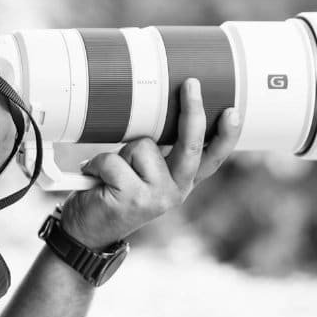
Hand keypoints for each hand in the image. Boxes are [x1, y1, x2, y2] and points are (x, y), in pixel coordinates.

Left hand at [59, 78, 240, 247]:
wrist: (86, 233)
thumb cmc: (111, 196)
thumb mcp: (141, 176)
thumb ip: (156, 155)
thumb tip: (156, 115)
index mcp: (180, 183)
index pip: (211, 158)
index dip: (225, 135)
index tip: (231, 111)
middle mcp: (175, 191)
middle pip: (190, 144)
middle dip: (191, 110)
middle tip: (190, 84)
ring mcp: (156, 197)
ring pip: (141, 146)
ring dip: (119, 153)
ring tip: (110, 173)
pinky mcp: (132, 197)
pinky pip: (113, 159)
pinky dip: (96, 164)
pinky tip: (95, 180)